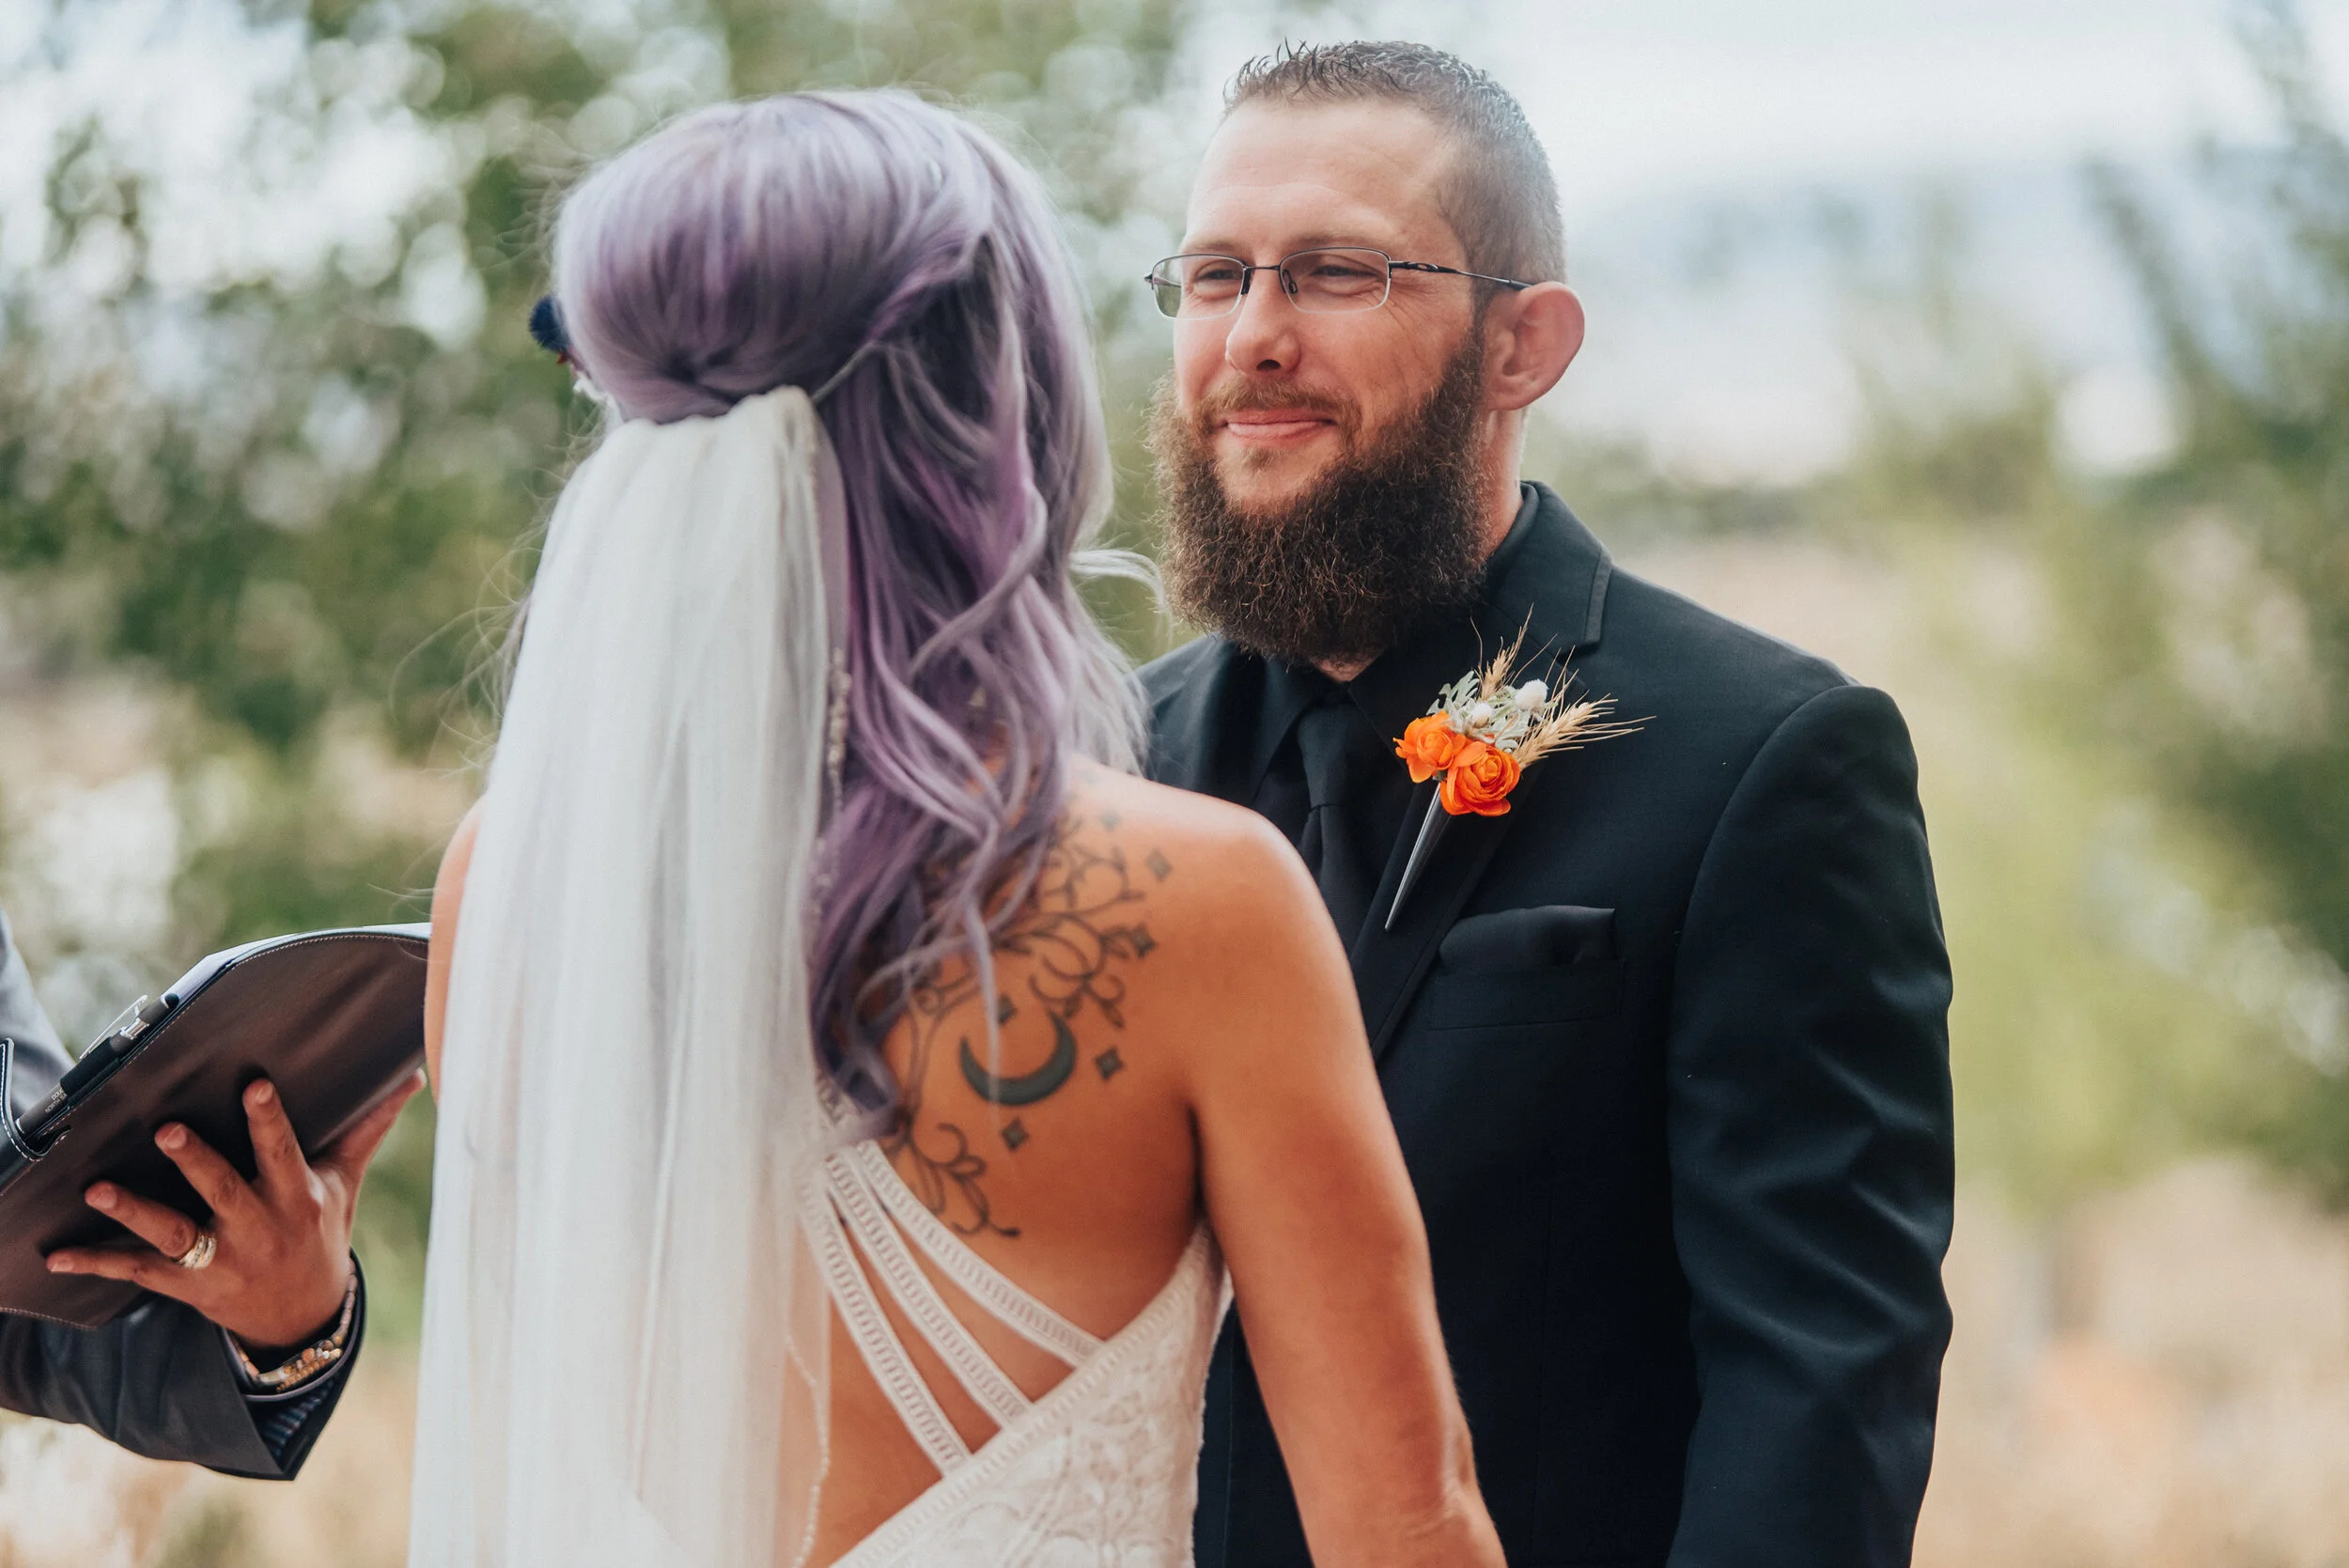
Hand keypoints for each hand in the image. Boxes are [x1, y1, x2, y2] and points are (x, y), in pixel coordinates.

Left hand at [46, 1070, 424, 1353]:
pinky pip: (138, 1272)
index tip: (254, 1085)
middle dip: (196, 1162)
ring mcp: (220, 1260)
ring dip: (134, 1211)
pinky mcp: (188, 1285)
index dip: (269, 1120)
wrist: (302, 1318)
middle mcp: (259, 1229)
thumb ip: (368, 1128)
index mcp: (298, 1199)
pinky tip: (59, 1252)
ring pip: (174, 1233)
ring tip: (99, 1187)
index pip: (284, 1153)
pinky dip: (98, 1261)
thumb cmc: (322, 1231)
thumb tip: (414, 1076)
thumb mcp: (345, 1182)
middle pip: (224, 1191)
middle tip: (168, 1130)